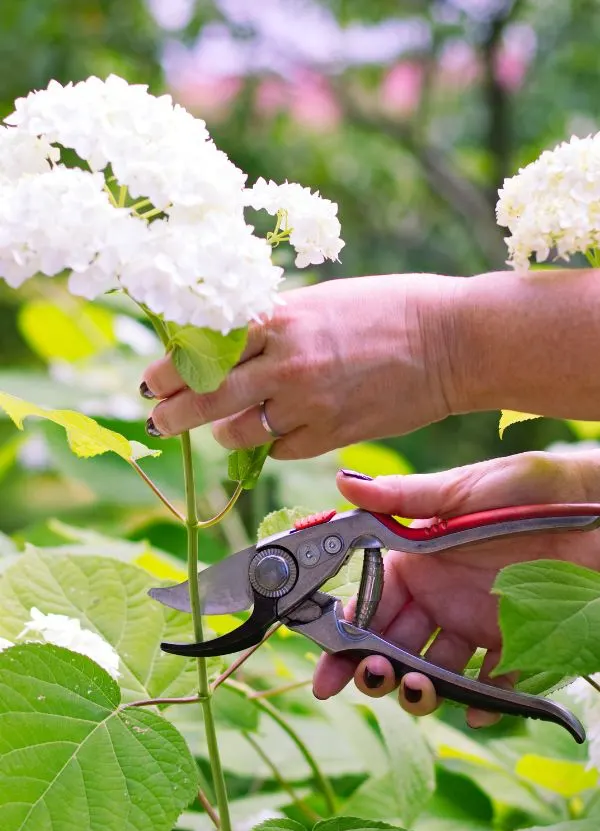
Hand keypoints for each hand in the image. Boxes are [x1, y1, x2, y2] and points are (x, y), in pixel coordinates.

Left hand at [139, 274, 459, 458]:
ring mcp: (307, 402)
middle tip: (158, 419)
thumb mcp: (320, 302)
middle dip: (173, 413)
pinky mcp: (331, 434)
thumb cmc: (389, 309)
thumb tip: (232, 344)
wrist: (451, 341)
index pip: (203, 347)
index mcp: (280, 318)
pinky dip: (273, 443)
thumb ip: (274, 325)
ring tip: (227, 426)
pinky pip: (280, 449)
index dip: (169, 367)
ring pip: (237, 433)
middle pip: (205, 397)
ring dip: (225, 432)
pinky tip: (280, 430)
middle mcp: (285, 362)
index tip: (153, 380)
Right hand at [312, 450, 599, 727]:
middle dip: (377, 670)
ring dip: (421, 689)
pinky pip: (494, 683)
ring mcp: (475, 621)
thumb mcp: (458, 492)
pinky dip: (483, 703)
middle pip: (394, 645)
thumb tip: (342, 481)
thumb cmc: (524, 490)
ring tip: (421, 689)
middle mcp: (440, 596)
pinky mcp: (516, 641)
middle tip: (377, 679)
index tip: (326, 672)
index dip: (344, 638)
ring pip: (435, 670)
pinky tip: (477, 709)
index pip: (369, 605)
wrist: (593, 506)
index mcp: (417, 562)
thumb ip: (401, 498)